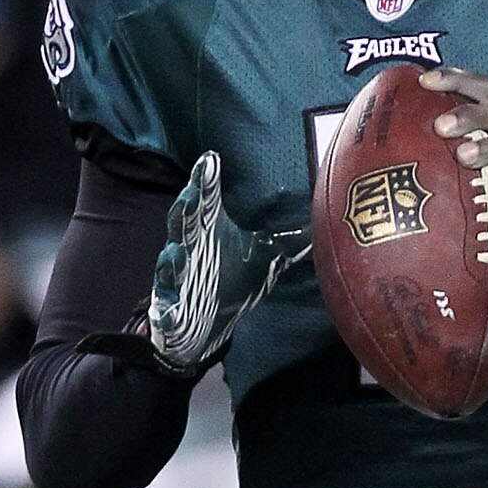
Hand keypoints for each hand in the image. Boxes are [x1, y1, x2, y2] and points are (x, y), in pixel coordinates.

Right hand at [148, 149, 307, 376]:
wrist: (202, 326)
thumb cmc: (231, 282)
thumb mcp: (262, 261)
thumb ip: (286, 242)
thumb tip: (321, 226)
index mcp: (208, 231)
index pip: (206, 201)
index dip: (205, 181)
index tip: (210, 160)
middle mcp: (188, 249)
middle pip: (184, 225)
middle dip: (185, 211)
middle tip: (192, 196)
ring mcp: (175, 279)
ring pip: (170, 265)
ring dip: (172, 260)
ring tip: (178, 253)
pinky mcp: (169, 309)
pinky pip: (165, 309)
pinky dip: (165, 311)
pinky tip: (167, 312)